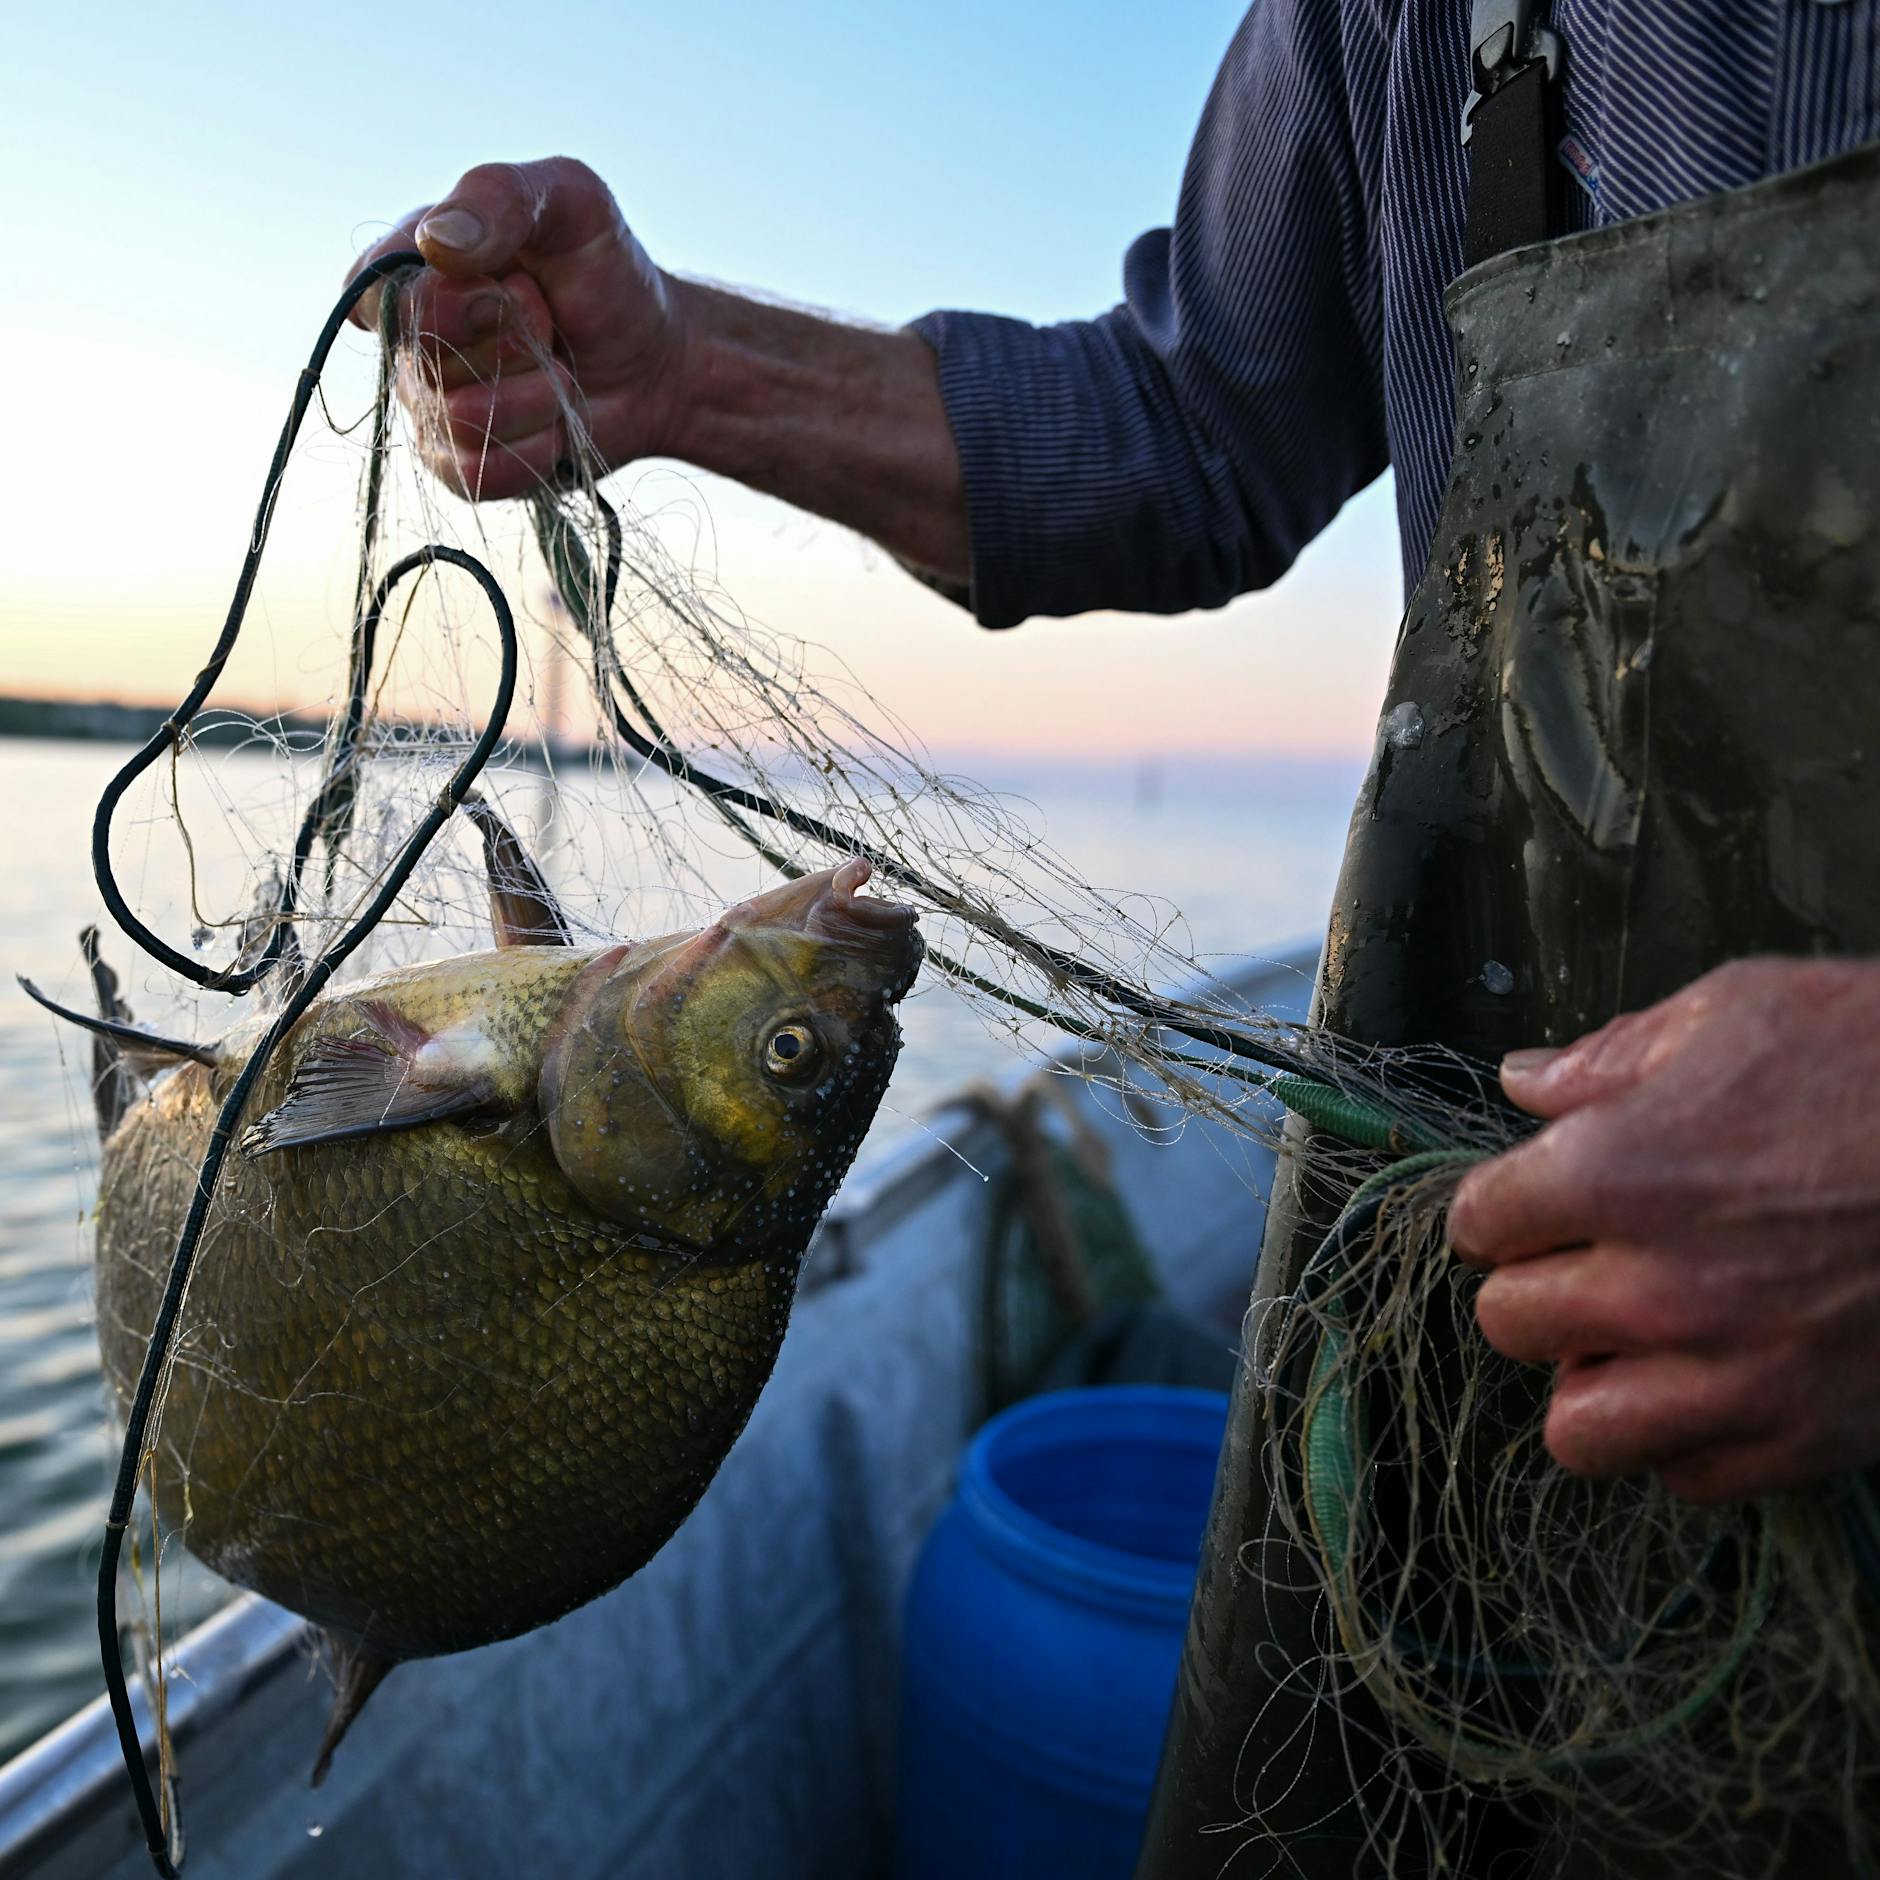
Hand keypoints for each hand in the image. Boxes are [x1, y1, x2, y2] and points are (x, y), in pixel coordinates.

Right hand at [348, 157, 686, 498]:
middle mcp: (408, 338)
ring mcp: (429, 406)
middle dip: (514, 345)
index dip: (456, 303)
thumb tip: (438, 244)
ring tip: (560, 371)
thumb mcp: (571, 201)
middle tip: (549, 324)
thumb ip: (500, 196)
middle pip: (428, 362)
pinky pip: (478, 475)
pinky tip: (555, 422)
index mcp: (413, 264)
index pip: (382, 296)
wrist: (659, 361)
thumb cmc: (607, 273)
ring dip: (535, 399)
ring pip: (459, 422)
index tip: (518, 284)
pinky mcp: (460, 465)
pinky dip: (535, 450)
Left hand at [1449, 957, 1879, 1502]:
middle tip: (1579, 1265)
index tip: (1523, 1207)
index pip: (1480, 1221)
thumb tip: (1527, 1082)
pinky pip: (1691, 1480)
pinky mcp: (1811, 1435)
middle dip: (1533, 1289)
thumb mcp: (1739, 1012)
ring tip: (1629, 1342)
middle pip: (1509, 1324)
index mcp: (1619, 1172)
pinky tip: (1712, 1383)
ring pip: (1580, 1430)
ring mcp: (1737, 1373)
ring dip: (1590, 1383)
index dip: (1497, 1209)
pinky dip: (1684, 1441)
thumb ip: (1612, 1055)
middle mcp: (1661, 1286)